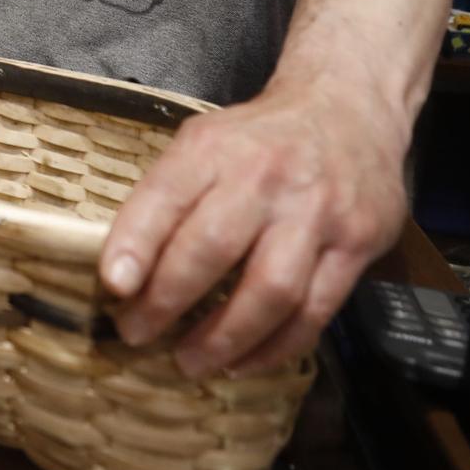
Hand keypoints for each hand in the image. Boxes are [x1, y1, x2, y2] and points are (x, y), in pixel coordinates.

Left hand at [98, 81, 408, 377]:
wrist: (348, 108)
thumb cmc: (259, 138)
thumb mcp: (205, 142)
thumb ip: (170, 195)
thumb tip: (123, 268)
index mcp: (215, 147)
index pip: (166, 195)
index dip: (135, 243)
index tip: (113, 285)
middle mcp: (265, 177)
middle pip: (213, 247)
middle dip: (168, 300)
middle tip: (137, 333)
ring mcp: (316, 212)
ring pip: (270, 290)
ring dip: (225, 337)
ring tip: (191, 361)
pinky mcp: (357, 244)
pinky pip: (315, 311)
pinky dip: (276, 346)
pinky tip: (245, 360)